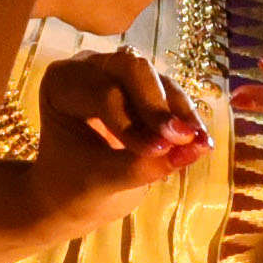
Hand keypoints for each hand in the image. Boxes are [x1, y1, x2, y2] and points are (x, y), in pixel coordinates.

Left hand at [0, 50, 215, 257]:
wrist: (72, 194)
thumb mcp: (103, 181)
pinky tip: (201, 143)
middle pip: (133, 69)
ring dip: (181, 112)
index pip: (103, 92)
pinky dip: (186, 118)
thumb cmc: (74, 186)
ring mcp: (118, 73)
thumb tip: (193, 150)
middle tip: (184, 139)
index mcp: (61, 84)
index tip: (159, 152)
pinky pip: (172, 95)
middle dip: (160, 105)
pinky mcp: (144, 86)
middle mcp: (88, 68)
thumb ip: (143, 166)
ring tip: (199, 145)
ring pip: (159, 80)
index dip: (134, 121)